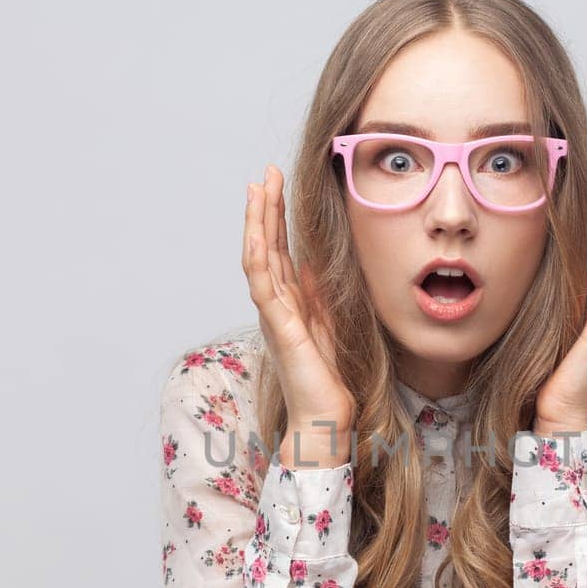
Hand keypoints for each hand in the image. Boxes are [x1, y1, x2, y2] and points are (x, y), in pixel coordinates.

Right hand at [244, 165, 354, 461]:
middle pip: (265, 245)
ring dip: (258, 222)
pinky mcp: (279, 326)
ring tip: (257, 189)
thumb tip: (313, 263)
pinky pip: (263, 285)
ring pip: (258, 258)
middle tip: (265, 172)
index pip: (279, 250)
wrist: (325, 415)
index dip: (276, 216)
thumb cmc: (327, 378)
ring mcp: (273, 314)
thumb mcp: (329, 323)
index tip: (276, 184)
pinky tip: (259, 232)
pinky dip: (259, 256)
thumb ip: (319, 294)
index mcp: (288, 301)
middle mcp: (275, 304)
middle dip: (264, 208)